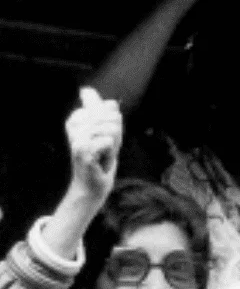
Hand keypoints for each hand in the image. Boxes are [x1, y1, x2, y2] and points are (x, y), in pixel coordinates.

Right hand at [65, 87, 121, 202]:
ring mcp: (77, 137)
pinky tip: (100, 160)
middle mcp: (74, 125)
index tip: (104, 138)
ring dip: (113, 145)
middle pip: (112, 117)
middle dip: (116, 135)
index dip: (115, 124)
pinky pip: (108, 141)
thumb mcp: (109, 134)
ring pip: (111, 129)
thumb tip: (112, 102)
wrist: (92, 185)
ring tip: (102, 155)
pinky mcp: (82, 149)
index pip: (109, 106)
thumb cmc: (101, 160)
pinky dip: (110, 152)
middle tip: (105, 149)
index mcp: (78, 118)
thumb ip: (110, 117)